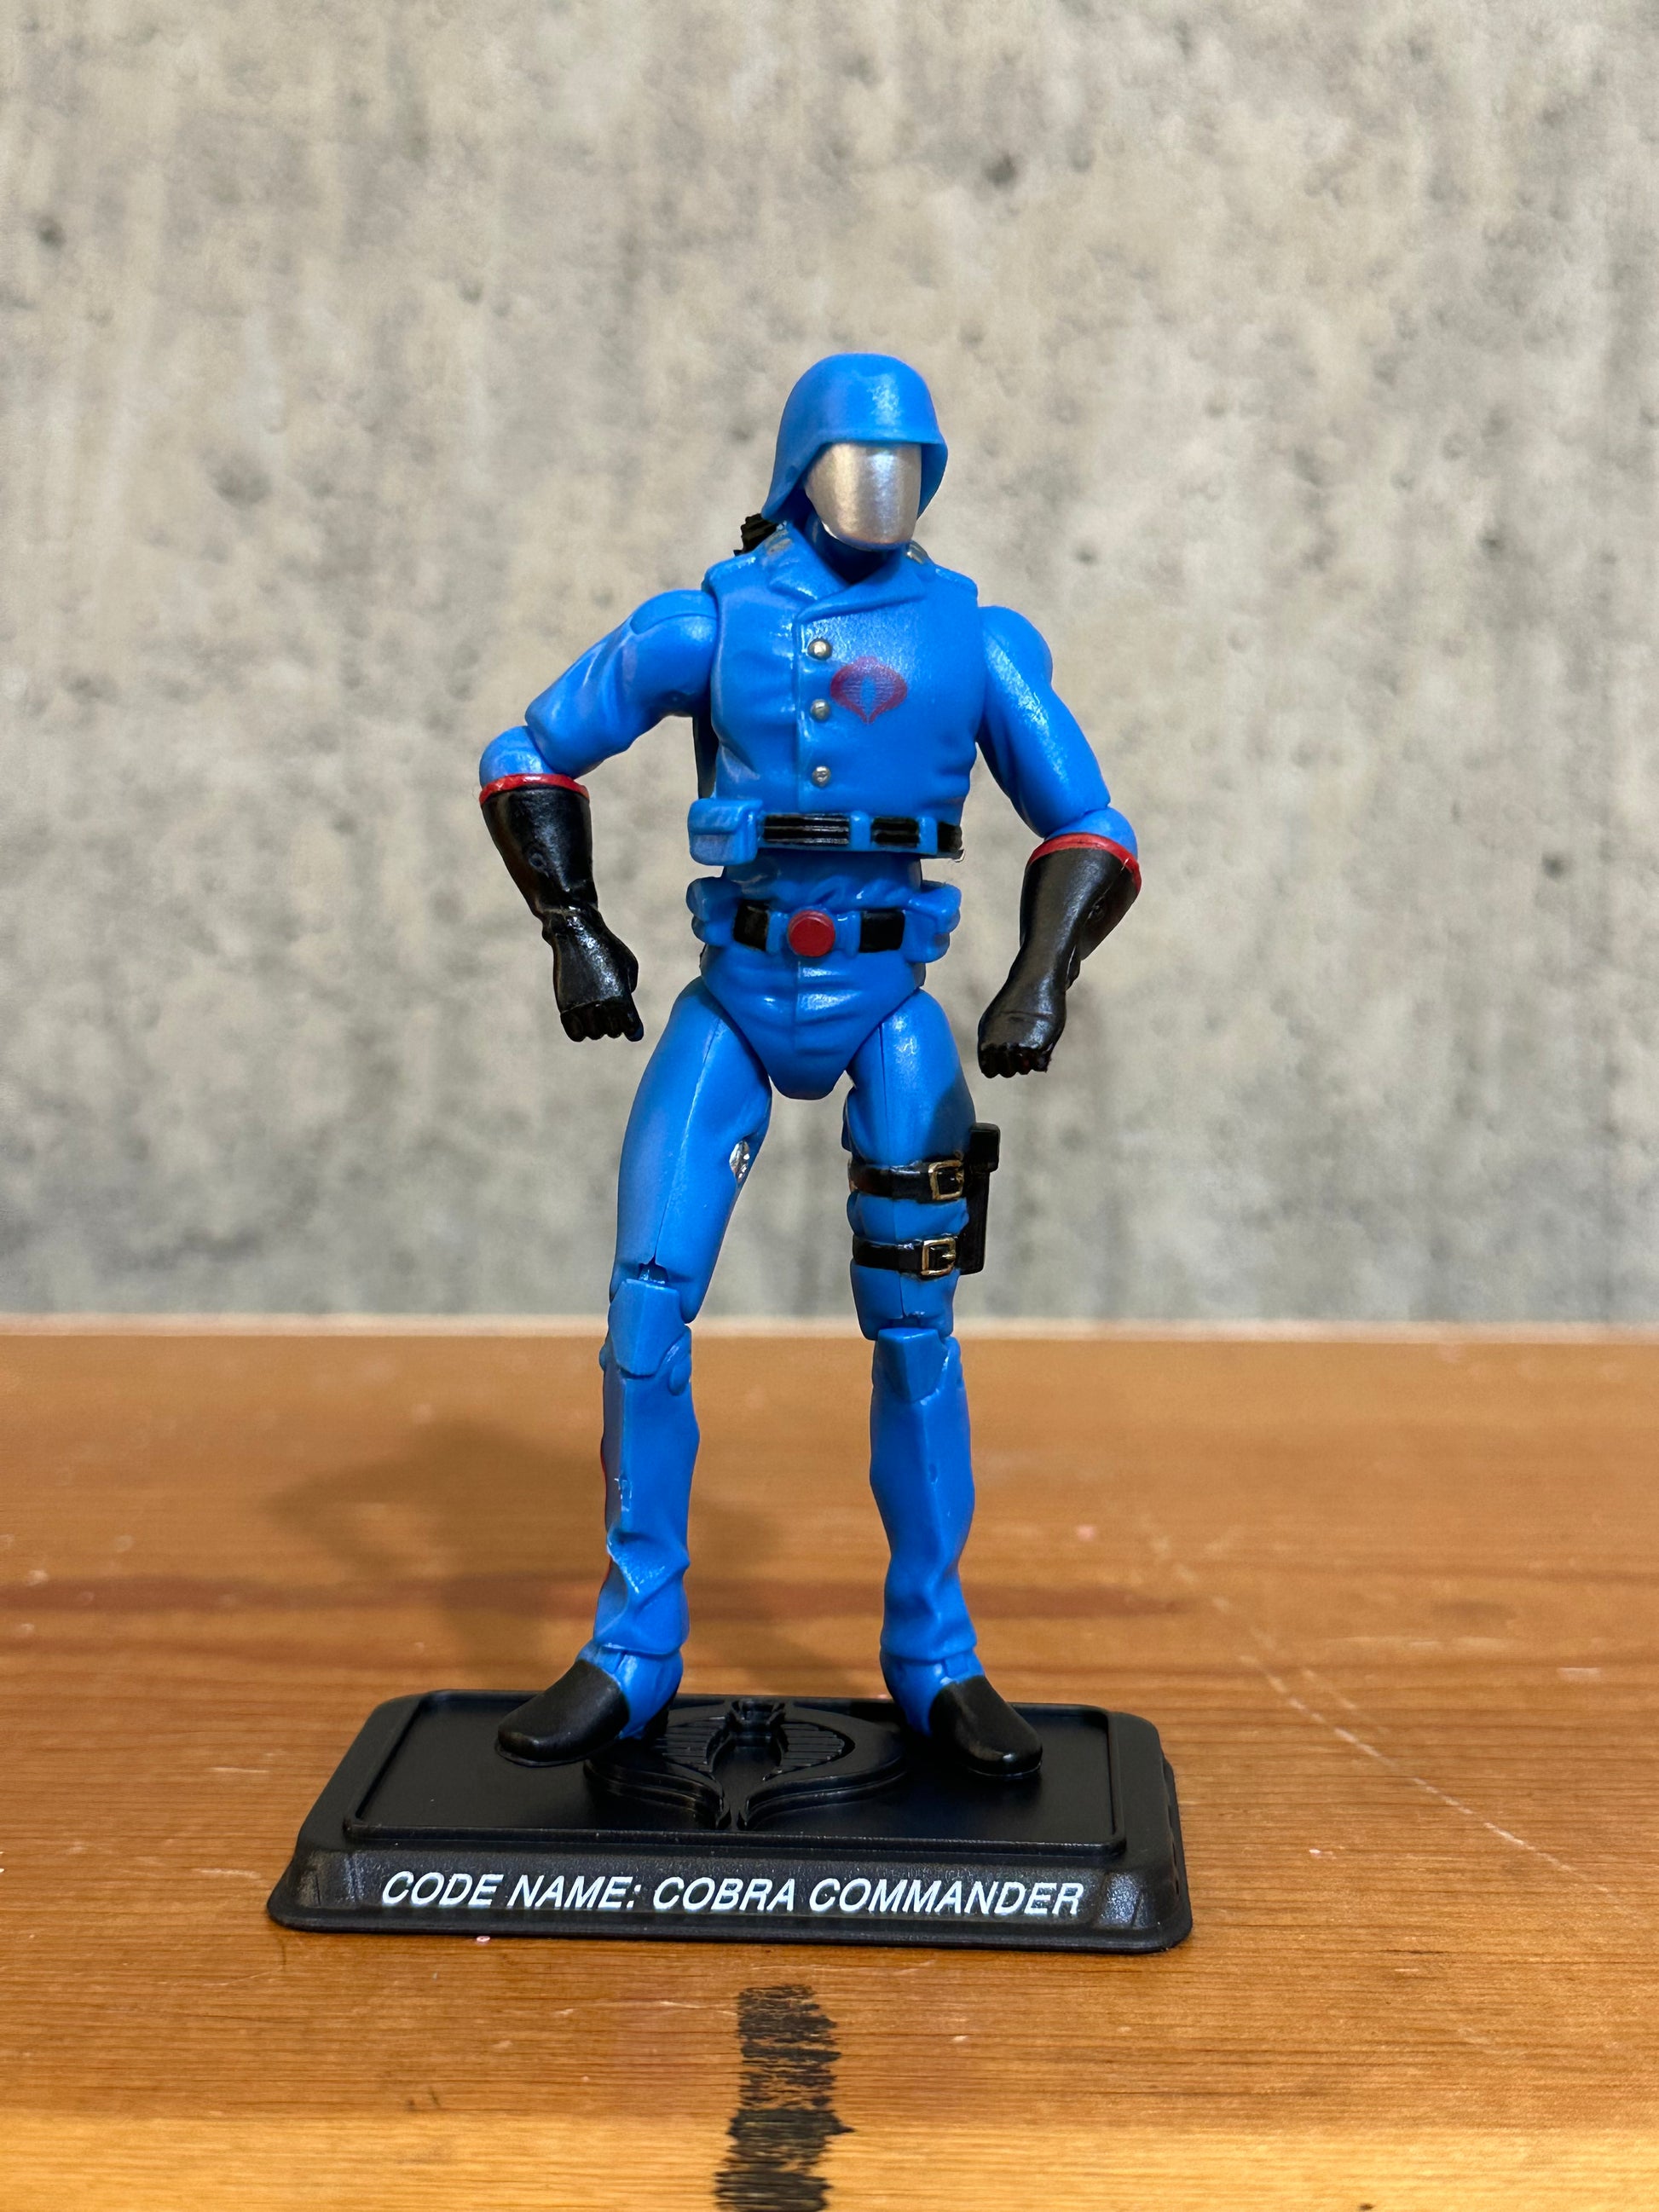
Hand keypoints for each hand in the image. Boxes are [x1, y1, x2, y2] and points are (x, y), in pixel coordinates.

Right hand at [544, 911, 643, 1041]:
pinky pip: (575, 1034)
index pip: (632, 1029)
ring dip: (598, 1027)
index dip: (634, 1031)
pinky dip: (581, 1032)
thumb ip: (629, 989)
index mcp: (620, 996)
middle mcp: (601, 1005)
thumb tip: (621, 1009)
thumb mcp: (629, 965)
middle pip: (613, 1032)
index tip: (633, 1029)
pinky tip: (583, 1020)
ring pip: (594, 1034)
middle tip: (612, 1012)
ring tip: (597, 1013)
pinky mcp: (565, 1006)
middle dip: (615, 1025)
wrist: (575, 934)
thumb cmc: (606, 947)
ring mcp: (581, 1007)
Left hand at [977, 967, 1065, 1076]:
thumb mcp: (993, 1020)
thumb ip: (991, 1043)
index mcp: (986, 1043)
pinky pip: (1040, 1066)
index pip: (990, 1072)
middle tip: (1022, 1045)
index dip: (999, 1065)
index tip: (1007, 1054)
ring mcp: (1019, 1048)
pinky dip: (1042, 1058)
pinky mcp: (1038, 1047)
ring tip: (1032, 1040)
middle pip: (1008, 1072)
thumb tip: (992, 1068)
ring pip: (1024, 1070)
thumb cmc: (1013, 1001)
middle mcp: (1000, 1048)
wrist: (1034, 982)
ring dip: (1029, 1060)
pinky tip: (1042, 1042)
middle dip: (1015, 1063)